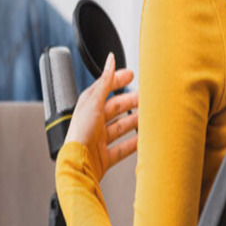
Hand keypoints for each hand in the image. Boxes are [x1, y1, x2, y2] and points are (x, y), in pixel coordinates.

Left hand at [65, 52, 137, 181]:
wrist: (77, 165)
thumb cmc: (79, 135)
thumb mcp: (93, 103)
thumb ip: (105, 82)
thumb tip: (110, 60)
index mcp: (87, 107)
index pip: (104, 89)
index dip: (117, 80)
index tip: (130, 74)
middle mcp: (92, 122)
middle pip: (115, 108)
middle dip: (131, 102)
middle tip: (146, 98)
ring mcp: (99, 140)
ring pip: (121, 127)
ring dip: (134, 122)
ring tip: (148, 118)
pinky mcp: (105, 155)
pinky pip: (123, 148)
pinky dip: (133, 143)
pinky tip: (142, 140)